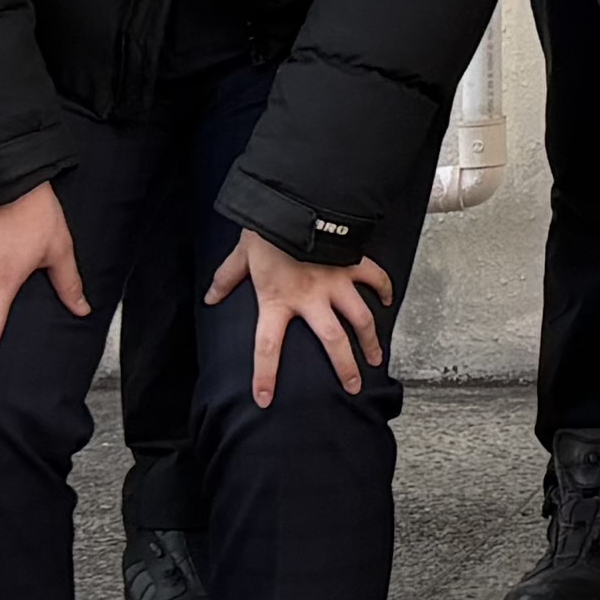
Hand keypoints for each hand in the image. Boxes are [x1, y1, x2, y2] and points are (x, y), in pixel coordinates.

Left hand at [203, 224, 396, 404]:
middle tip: (352, 386)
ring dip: (370, 340)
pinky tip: (387, 301)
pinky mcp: (352, 263)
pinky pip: (374, 278)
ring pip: (360, 318)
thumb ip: (227, 278)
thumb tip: (211, 297)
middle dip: (345, 367)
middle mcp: (311, 298)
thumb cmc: (266, 228)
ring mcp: (336, 282)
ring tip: (377, 358)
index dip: (265, 375)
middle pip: (332, 341)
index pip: (267, 347)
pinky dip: (384, 289)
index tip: (265, 399)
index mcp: (278, 300)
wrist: (295, 200)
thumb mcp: (242, 254)